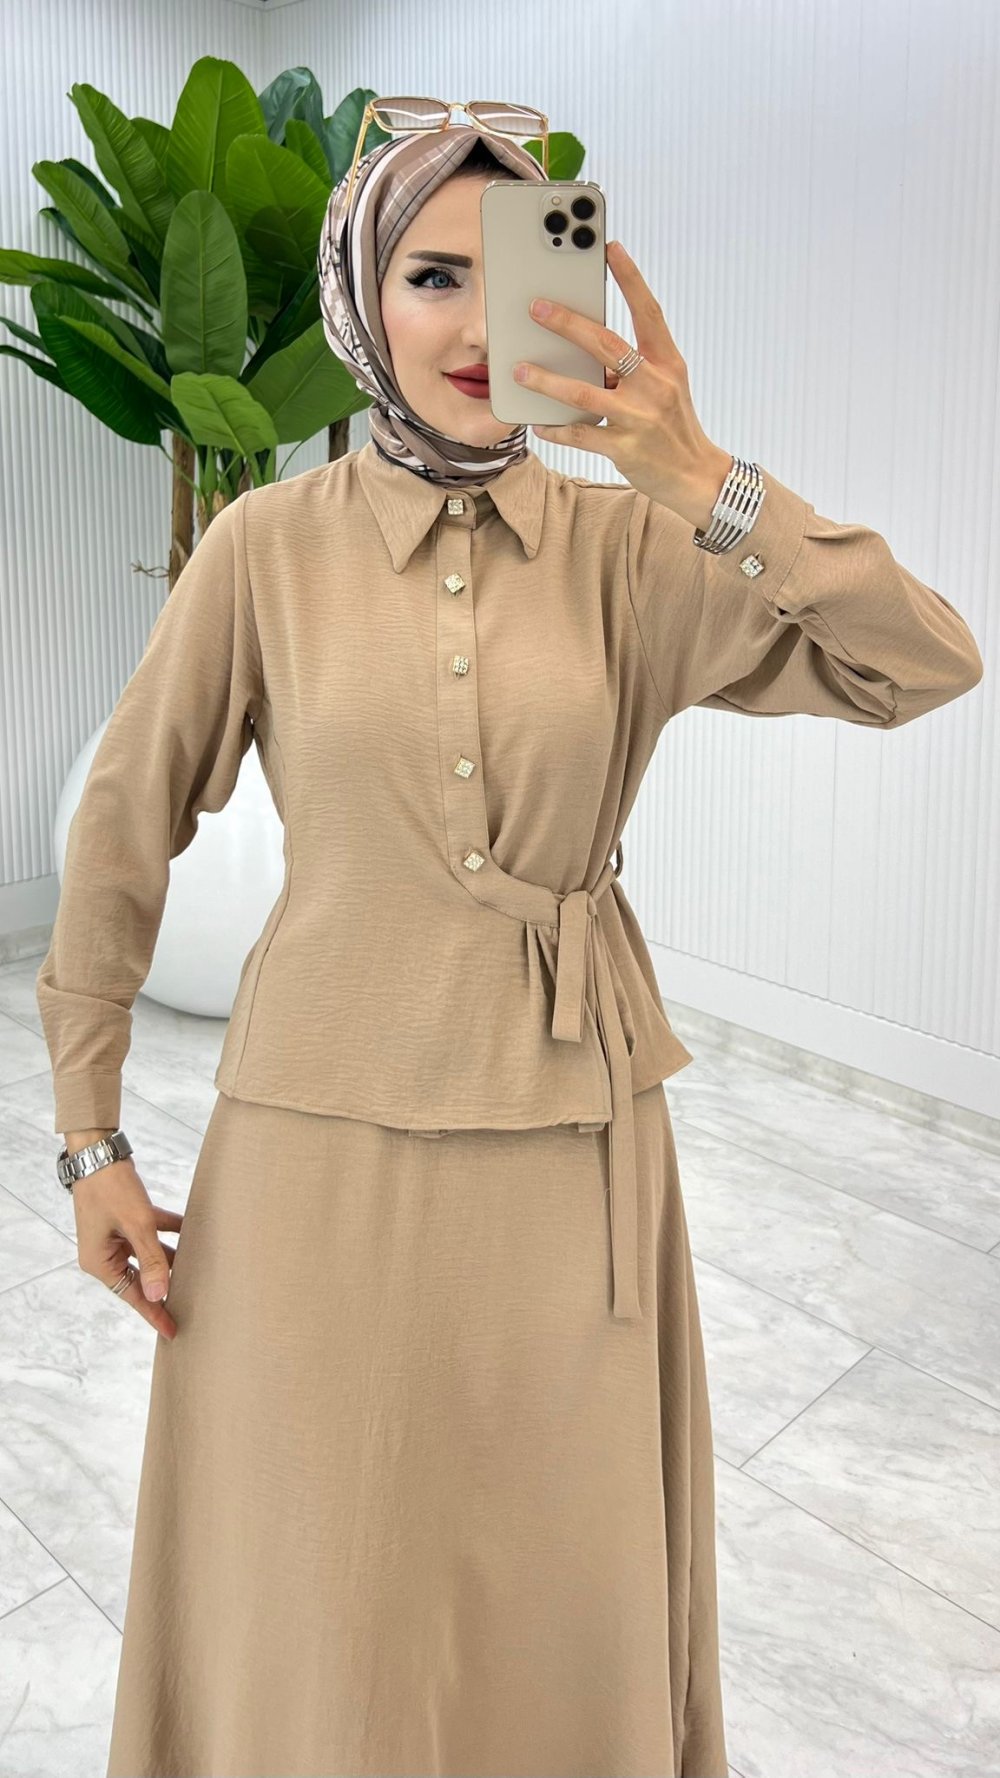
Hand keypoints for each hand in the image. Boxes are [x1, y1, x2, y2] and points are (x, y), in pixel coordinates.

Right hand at [72, 1157, 183, 1339]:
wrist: (99, 1151)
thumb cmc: (111, 1189)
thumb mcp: (136, 1226)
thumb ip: (151, 1260)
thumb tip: (160, 1294)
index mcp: (100, 1262)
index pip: (132, 1295)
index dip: (154, 1313)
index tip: (173, 1331)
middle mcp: (106, 1253)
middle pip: (141, 1277)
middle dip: (165, 1287)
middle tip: (192, 1305)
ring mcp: (116, 1235)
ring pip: (150, 1254)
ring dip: (171, 1258)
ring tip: (198, 1272)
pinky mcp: (127, 1218)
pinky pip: (153, 1230)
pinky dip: (171, 1231)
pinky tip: (194, 1231)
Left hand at [514, 240, 732, 529]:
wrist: (696, 476)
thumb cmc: (673, 425)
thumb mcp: (667, 387)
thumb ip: (635, 366)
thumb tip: (587, 348)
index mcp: (668, 363)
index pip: (649, 312)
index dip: (630, 278)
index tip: (610, 247)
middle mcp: (655, 385)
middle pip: (606, 345)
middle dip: (568, 323)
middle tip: (537, 307)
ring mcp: (639, 417)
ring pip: (584, 392)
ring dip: (547, 380)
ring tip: (520, 369)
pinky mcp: (624, 447)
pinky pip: (580, 434)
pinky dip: (556, 428)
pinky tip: (539, 423)